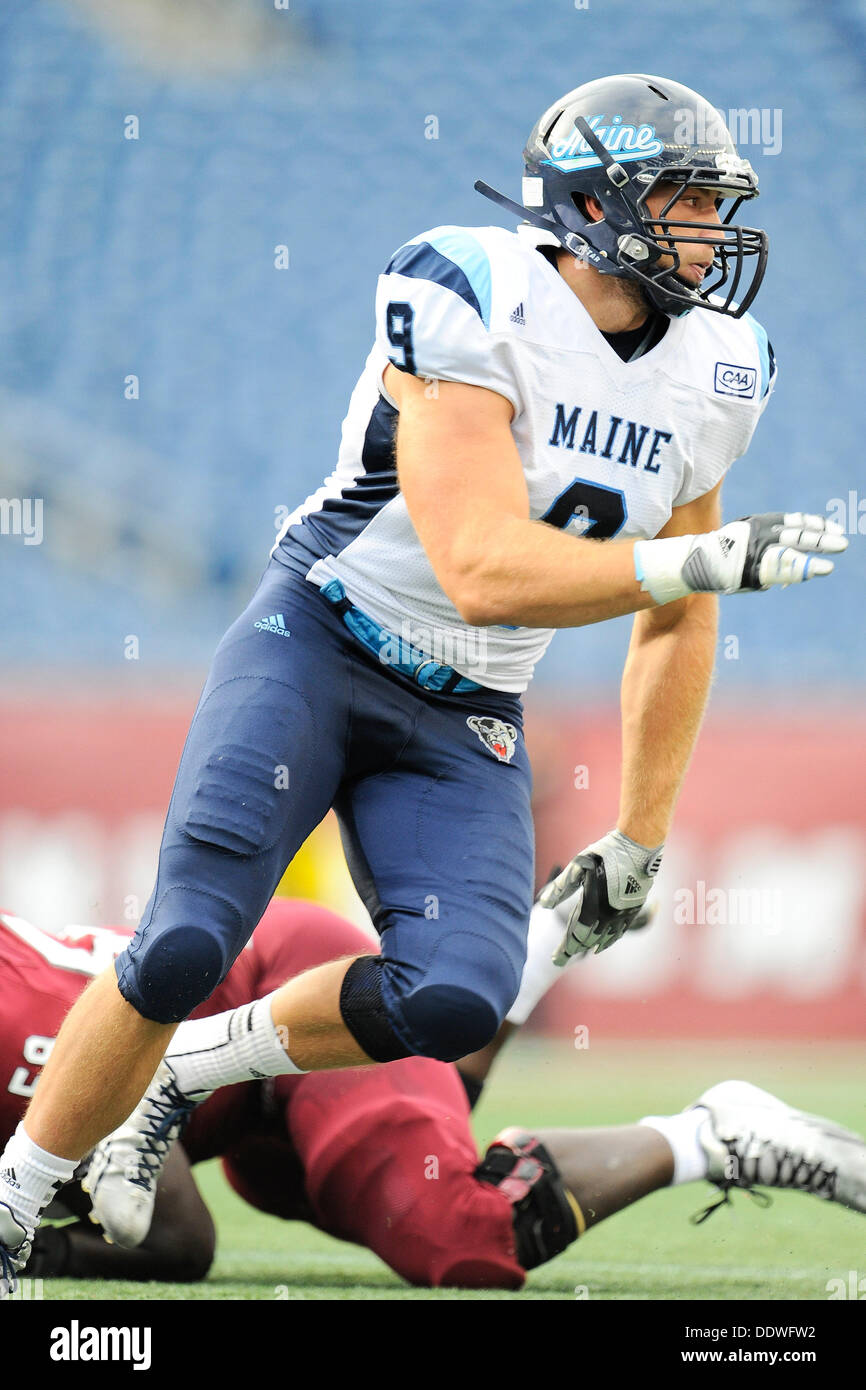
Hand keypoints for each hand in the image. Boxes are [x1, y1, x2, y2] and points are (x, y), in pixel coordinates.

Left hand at [538, 828, 662, 964]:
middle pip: (587, 939)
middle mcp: (609, 915)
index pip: (576, 934)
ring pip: (603, 939)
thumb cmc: (606, 853)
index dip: (565, 949)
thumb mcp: (579, 866)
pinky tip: (600, 946)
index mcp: (594, 905)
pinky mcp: (633, 910)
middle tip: (560, 959)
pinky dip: (607, 942)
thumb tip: (543, 904)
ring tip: (575, 952)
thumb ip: (561, 887)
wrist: (639, 846)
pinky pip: (618, 933)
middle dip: (572, 949)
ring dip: (588, 946)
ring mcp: (623, 914)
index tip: (555, 959)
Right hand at [635, 512, 847, 605]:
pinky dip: (803, 568)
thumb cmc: (712, 556)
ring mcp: (757, 549)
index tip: (831, 527)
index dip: (812, 524)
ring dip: (819, 548)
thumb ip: (756, 546)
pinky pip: (784, 567)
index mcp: (756, 525)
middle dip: (822, 537)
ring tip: (838, 551)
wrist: (689, 564)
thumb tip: (765, 553)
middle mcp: (759, 533)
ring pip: (795, 547)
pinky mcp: (754, 566)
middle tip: (843, 542)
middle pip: (797, 533)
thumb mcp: (736, 542)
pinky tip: (820, 569)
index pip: (791, 521)